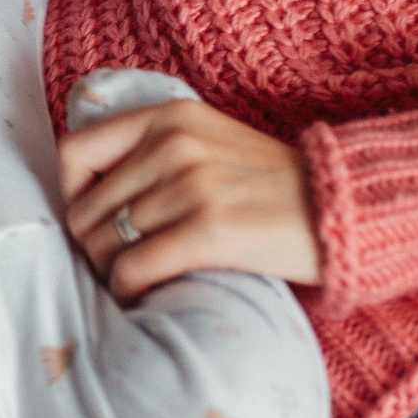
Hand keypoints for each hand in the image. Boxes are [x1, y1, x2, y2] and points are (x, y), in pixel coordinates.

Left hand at [60, 98, 321, 296]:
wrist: (345, 207)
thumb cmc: (275, 188)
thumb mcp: (212, 144)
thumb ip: (156, 153)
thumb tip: (91, 196)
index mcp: (169, 118)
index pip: (74, 152)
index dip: (71, 195)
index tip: (93, 221)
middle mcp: (174, 144)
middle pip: (85, 209)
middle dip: (92, 246)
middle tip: (115, 266)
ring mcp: (191, 185)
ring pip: (104, 243)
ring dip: (110, 273)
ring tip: (132, 284)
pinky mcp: (210, 229)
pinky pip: (133, 268)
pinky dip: (128, 292)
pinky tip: (142, 299)